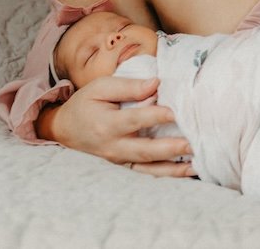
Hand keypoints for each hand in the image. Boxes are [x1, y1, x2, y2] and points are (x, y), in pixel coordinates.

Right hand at [46, 76, 193, 176]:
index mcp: (106, 123)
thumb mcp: (101, 87)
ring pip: (147, 168)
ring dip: (172, 168)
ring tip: (195, 165)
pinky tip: (185, 173)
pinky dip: (165, 175)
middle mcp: (112, 146)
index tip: (175, 112)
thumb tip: (156, 84)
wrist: (64, 130)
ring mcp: (117, 160)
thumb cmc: (86, 104)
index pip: (134, 120)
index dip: (155, 116)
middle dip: (169, 148)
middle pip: (143, 150)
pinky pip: (145, 174)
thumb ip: (129, 86)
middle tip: (192, 144)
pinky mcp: (122, 167)